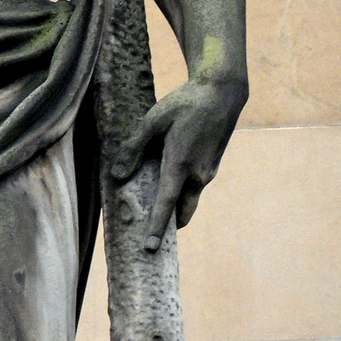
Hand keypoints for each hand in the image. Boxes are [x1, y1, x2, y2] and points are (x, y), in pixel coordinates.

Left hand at [112, 74, 246, 251]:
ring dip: (176, 208)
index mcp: (180, 164)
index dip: (157, 228)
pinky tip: (169, 179)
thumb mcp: (153, 121)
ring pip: (189, 199)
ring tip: (156, 208)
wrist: (222, 93)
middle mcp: (198, 174)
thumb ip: (134, 148)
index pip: (166, 204)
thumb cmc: (185, 103)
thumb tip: (118, 176)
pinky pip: (195, 186)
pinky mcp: (212, 165)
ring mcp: (208, 171)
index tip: (150, 248)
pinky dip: (183, 192)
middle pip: (182, 212)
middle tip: (152, 235)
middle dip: (169, 225)